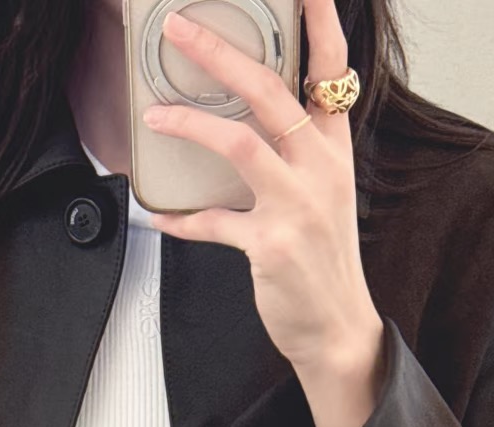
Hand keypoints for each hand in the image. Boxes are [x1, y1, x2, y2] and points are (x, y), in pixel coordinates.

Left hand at [142, 0, 386, 426]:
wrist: (338, 329)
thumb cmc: (323, 261)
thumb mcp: (322, 196)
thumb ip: (293, 156)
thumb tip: (242, 124)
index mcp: (333, 151)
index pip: (331, 72)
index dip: (320, 23)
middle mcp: (320, 169)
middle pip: (269, 92)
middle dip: (220, 53)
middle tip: (179, 29)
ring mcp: (296, 206)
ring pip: (239, 143)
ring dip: (190, 123)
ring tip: (155, 114)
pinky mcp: (269, 245)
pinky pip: (212, 223)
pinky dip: (181, 220)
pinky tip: (158, 216)